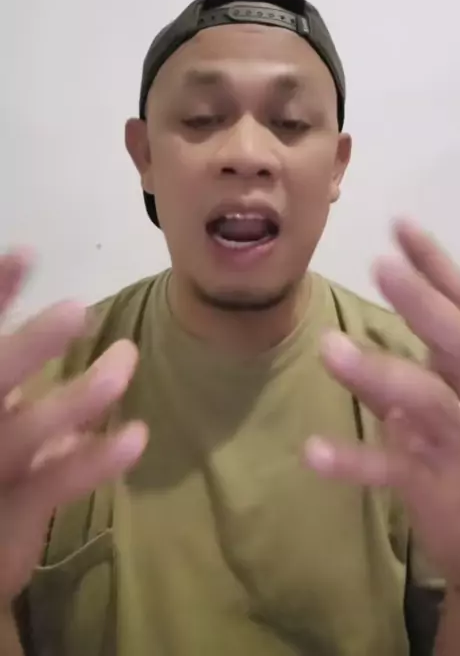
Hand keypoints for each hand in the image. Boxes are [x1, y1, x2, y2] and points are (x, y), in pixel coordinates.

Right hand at [0, 250, 147, 604]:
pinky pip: (54, 485)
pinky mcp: (11, 515)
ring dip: (77, 396)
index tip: (26, 254)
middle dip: (29, 346)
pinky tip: (137, 436)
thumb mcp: (5, 415)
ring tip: (125, 360)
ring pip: (24, 434)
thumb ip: (20, 378)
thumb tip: (74, 329)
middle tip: (77, 309)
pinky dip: (94, 460)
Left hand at [305, 219, 459, 597]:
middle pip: (456, 340)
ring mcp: (459, 442)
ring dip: (379, 372)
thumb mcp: (438, 402)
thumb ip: (405, 368)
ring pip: (427, 400)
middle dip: (420, 302)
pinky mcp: (435, 487)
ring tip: (328, 348)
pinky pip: (393, 470)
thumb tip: (357, 326)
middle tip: (380, 264)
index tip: (399, 223)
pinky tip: (312, 452)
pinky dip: (354, 460)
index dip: (434, 265)